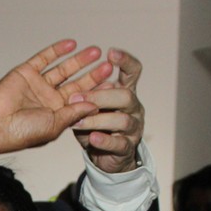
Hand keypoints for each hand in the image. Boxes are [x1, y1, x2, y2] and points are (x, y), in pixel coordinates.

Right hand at [0, 40, 102, 156]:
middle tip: (108, 65)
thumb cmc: (22, 132)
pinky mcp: (26, 72)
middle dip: (92, 75)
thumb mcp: (55, 125)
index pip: (82, 100)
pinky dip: (57, 50)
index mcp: (57, 114)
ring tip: (96, 52)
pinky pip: (44, 58)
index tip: (113, 85)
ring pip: (63, 69)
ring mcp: (38, 84)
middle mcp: (49, 98)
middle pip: (76, 83)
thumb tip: (96, 104)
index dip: (97, 93)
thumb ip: (75, 113)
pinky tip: (72, 44)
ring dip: (79, 60)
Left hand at [70, 48, 144, 173]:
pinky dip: (105, 141)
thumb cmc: (96, 126)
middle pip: (126, 96)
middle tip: (77, 98)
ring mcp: (133, 128)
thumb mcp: (89, 108)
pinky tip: (93, 138)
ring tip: (78, 122)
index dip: (125, 61)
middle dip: (101, 96)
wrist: (105, 157)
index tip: (110, 53)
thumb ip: (86, 99)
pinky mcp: (127, 148)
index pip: (132, 72)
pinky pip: (118, 143)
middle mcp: (134, 108)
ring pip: (122, 120)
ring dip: (97, 120)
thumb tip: (78, 94)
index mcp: (125, 92)